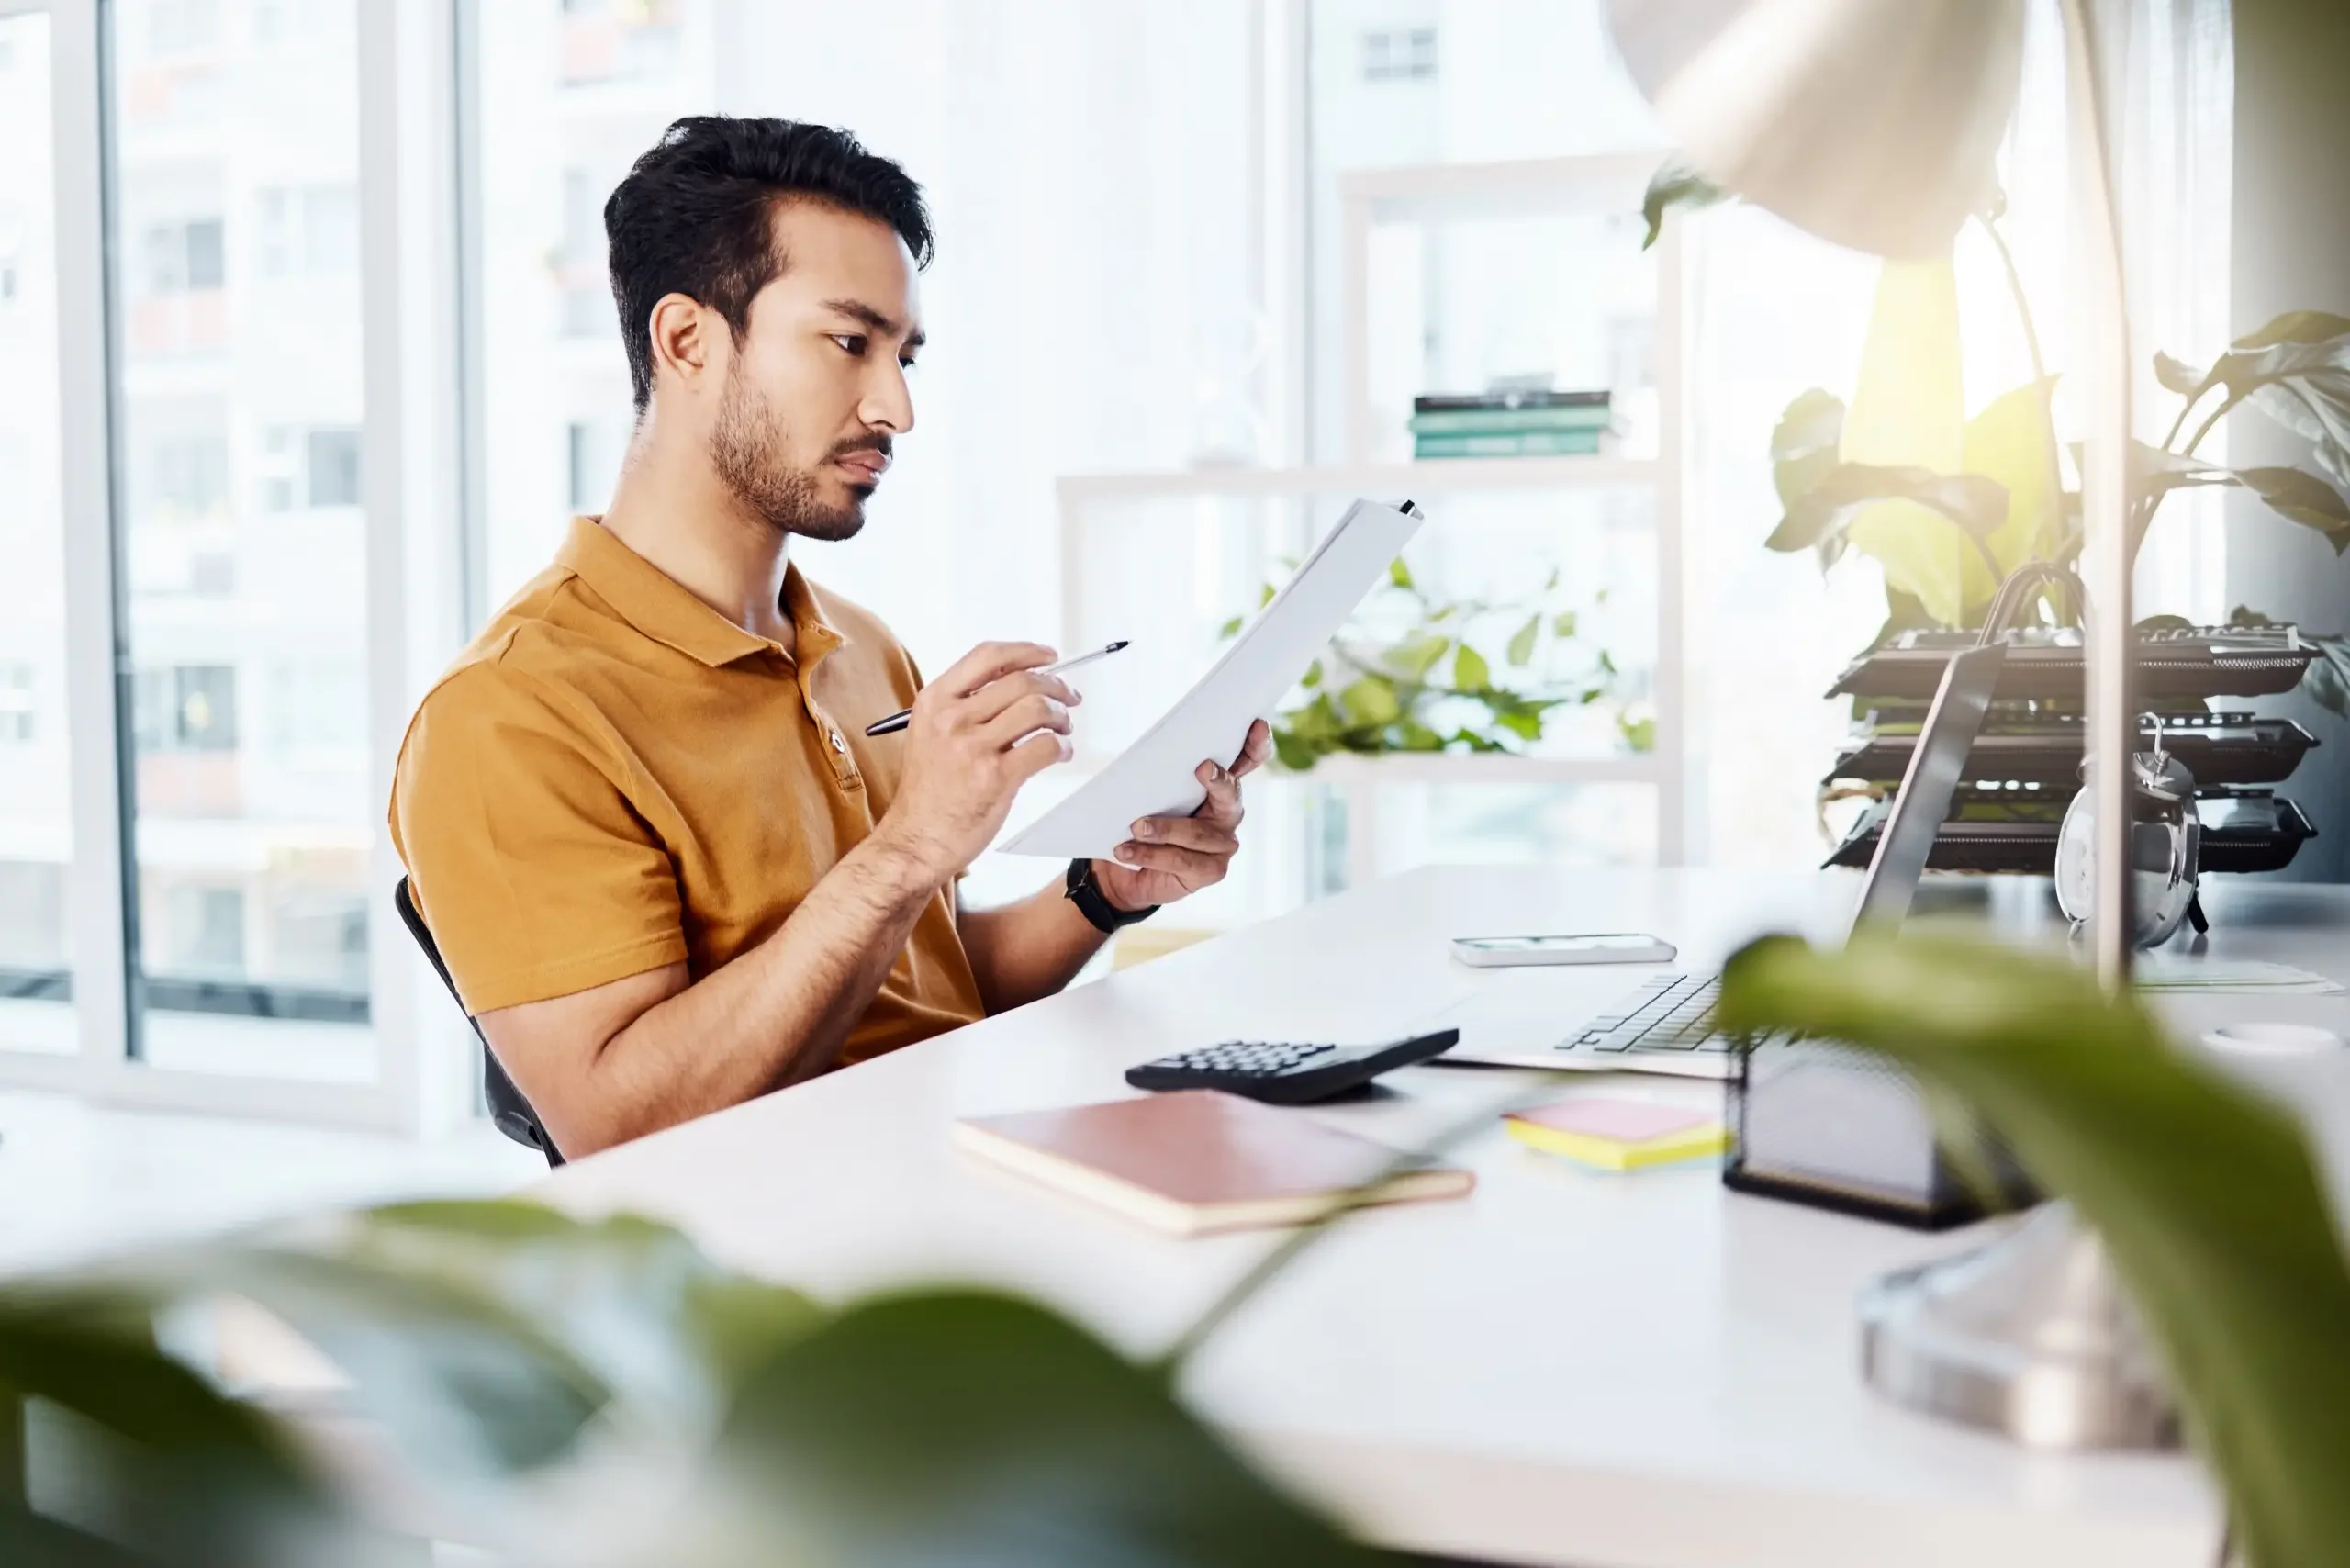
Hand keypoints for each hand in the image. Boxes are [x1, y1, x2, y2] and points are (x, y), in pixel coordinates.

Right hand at [877, 642, 1077, 882]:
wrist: (916, 840)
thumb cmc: (929, 792)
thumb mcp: (931, 733)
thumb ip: (965, 705)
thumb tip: (1020, 681)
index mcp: (934, 701)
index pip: (988, 655)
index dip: (1026, 651)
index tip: (1048, 656)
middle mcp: (951, 719)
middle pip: (1021, 680)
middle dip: (1056, 685)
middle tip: (1069, 698)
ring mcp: (972, 748)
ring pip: (1038, 708)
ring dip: (1061, 715)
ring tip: (1063, 727)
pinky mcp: (995, 778)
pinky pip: (1045, 746)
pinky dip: (1063, 746)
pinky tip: (1060, 753)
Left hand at [1092, 719, 1271, 909]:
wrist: (1126, 865)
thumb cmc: (1140, 818)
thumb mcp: (1145, 789)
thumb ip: (1154, 771)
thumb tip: (1139, 748)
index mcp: (1218, 785)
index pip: (1247, 760)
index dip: (1256, 744)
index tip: (1255, 725)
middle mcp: (1228, 813)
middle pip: (1231, 793)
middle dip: (1218, 780)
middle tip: (1202, 768)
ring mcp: (1224, 844)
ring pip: (1197, 832)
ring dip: (1164, 828)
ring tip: (1135, 826)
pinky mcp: (1211, 871)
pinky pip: (1181, 860)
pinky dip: (1150, 854)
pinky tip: (1125, 850)